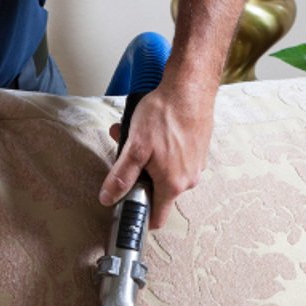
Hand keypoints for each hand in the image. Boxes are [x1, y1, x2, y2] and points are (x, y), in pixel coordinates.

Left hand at [99, 86, 212, 229]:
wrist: (190, 89)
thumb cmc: (164, 116)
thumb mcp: (135, 148)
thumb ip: (122, 177)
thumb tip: (108, 198)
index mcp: (173, 184)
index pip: (157, 217)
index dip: (138, 216)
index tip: (124, 210)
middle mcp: (188, 179)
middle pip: (155, 190)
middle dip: (136, 175)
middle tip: (124, 153)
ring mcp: (195, 165)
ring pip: (162, 171)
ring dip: (146, 159)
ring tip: (134, 135)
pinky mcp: (197, 151)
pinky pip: (173, 159)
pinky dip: (159, 149)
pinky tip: (151, 131)